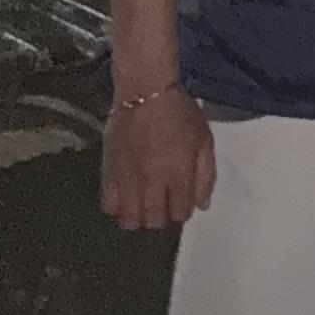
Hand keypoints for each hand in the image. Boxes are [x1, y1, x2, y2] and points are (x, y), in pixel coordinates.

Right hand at [101, 88, 213, 229]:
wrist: (146, 92)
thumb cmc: (180, 113)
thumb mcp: (205, 140)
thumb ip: (206, 175)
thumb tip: (201, 205)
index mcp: (179, 175)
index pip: (180, 214)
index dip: (182, 210)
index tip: (181, 199)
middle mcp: (152, 183)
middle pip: (155, 221)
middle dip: (162, 216)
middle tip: (162, 201)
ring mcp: (128, 180)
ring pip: (130, 219)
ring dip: (139, 217)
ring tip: (143, 204)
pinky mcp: (108, 172)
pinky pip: (108, 205)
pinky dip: (117, 207)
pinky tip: (125, 197)